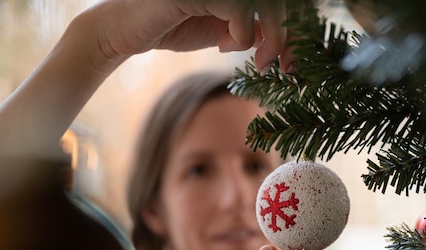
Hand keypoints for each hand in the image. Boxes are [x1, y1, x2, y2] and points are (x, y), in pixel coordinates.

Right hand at [86, 0, 288, 73]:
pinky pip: (240, 10)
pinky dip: (242, 35)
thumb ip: (252, 27)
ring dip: (271, 37)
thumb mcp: (224, 29)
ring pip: (267, 1)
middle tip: (286, 66)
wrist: (128, 31)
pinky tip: (225, 45)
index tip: (294, 60)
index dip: (297, 28)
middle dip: (291, 35)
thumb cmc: (174, 27)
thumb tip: (283, 39)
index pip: (281, 1)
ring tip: (258, 60)